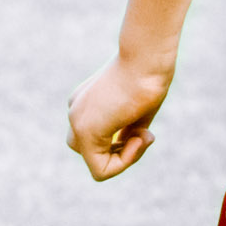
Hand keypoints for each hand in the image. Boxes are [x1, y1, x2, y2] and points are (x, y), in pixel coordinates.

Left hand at [68, 54, 174, 181]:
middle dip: (121, 151)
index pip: (98, 135)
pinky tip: (141, 139)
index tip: (145, 127)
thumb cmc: (149, 74)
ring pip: (96, 162)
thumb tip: (134, 145)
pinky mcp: (87, 133)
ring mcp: (78, 122)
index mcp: (87, 102)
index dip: (124, 141)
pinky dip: (125, 162)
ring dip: (125, 158)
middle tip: (144, 135)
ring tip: (145, 136)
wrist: (147, 56)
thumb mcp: (140, 106)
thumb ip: (131, 128)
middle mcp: (76, 112)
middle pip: (91, 151)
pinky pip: (101, 169)